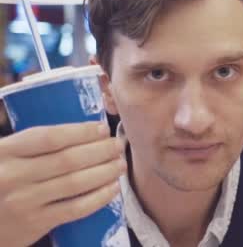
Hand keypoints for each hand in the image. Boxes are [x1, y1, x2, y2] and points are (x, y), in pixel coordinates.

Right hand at [0, 122, 125, 246]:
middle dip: (101, 151)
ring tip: (120, 164)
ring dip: (105, 172)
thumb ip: (33, 145)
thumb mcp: (7, 156)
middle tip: (118, 145)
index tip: (103, 129)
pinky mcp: (35, 223)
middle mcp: (13, 176)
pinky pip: (76, 209)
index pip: (50, 137)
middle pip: (68, 159)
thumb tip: (86, 131)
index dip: (82, 132)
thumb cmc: (2, 179)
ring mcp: (24, 202)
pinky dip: (99, 197)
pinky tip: (113, 188)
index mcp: (5, 152)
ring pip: (76, 183)